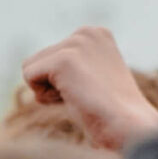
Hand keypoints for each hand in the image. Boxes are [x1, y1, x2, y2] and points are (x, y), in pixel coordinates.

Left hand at [20, 27, 157, 150]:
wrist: (126, 125)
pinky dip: (46, 96)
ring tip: (79, 96)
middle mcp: (86, 33)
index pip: (50, 56)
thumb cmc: (111, 111)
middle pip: (37, 60)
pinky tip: (73, 98)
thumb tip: (49, 72)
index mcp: (96, 34)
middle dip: (55, 85)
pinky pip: (29, 77)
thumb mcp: (93, 77)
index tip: (91, 89)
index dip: (64, 81)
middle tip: (86, 95)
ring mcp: (76, 44)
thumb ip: (73, 66)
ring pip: (30, 68)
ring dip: (49, 91)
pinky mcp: (63, 59)